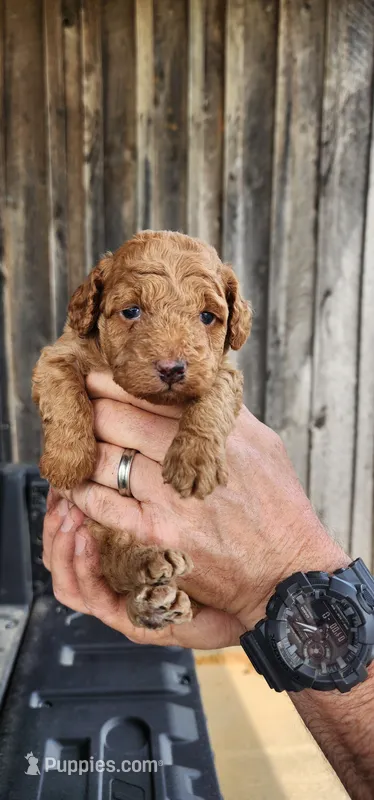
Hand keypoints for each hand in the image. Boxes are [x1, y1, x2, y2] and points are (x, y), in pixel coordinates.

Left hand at [43, 371, 346, 648]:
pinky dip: (82, 490)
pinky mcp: (155, 533)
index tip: (94, 380)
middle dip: (90, 411)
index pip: (145, 392)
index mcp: (213, 427)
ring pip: (103, 456)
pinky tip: (76, 483)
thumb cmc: (278, 505)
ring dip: (84, 450)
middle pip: (114, 418)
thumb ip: (223, 412)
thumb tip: (191, 386)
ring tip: (75, 446)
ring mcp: (168, 495)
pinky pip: (101, 503)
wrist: (287, 571)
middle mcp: (188, 455)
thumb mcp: (263, 443)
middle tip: (78, 410)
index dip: (110, 383)